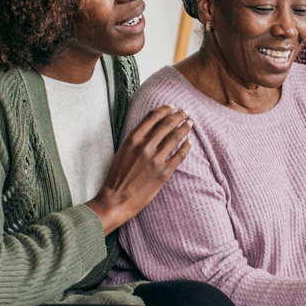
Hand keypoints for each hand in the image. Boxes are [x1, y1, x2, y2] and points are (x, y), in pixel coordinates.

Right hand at [86, 105, 191, 233]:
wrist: (116, 199)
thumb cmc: (117, 176)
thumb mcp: (122, 151)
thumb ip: (135, 139)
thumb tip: (151, 128)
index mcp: (132, 139)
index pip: (152, 117)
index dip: (164, 109)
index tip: (172, 106)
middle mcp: (145, 146)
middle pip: (166, 124)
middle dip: (179, 115)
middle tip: (186, 111)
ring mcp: (155, 160)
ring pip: (175, 138)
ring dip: (185, 128)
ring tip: (190, 123)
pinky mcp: (163, 173)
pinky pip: (179, 156)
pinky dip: (186, 147)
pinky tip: (189, 142)